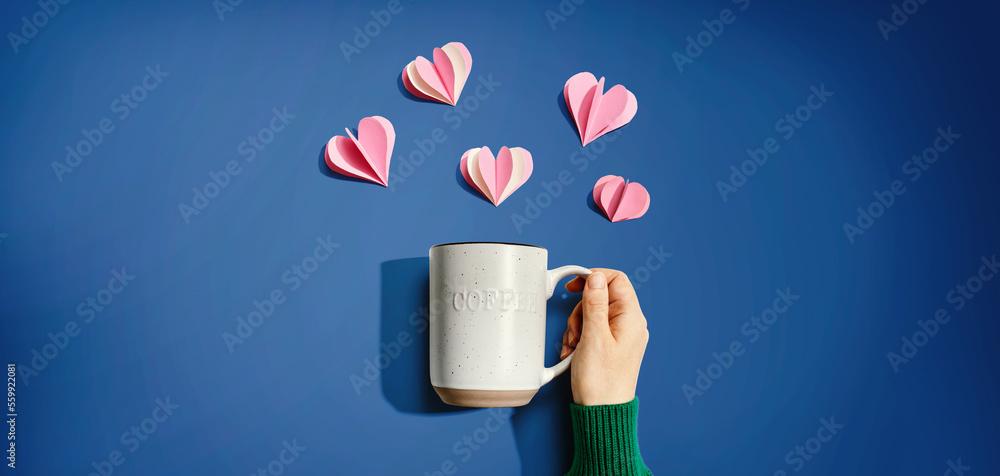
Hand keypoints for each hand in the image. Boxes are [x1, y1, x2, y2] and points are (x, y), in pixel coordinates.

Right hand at [560, 269, 648, 405]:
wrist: (602, 411)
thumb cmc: (601, 381)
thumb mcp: (593, 336)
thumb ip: (594, 303)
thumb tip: (596, 277)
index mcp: (631, 318)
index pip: (616, 280)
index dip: (594, 278)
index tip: (574, 285)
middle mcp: (630, 325)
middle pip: (601, 297)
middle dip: (581, 310)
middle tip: (575, 330)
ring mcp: (622, 336)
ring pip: (594, 314)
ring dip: (577, 326)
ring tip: (574, 346)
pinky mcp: (612, 346)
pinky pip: (593, 330)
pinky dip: (580, 337)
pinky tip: (574, 352)